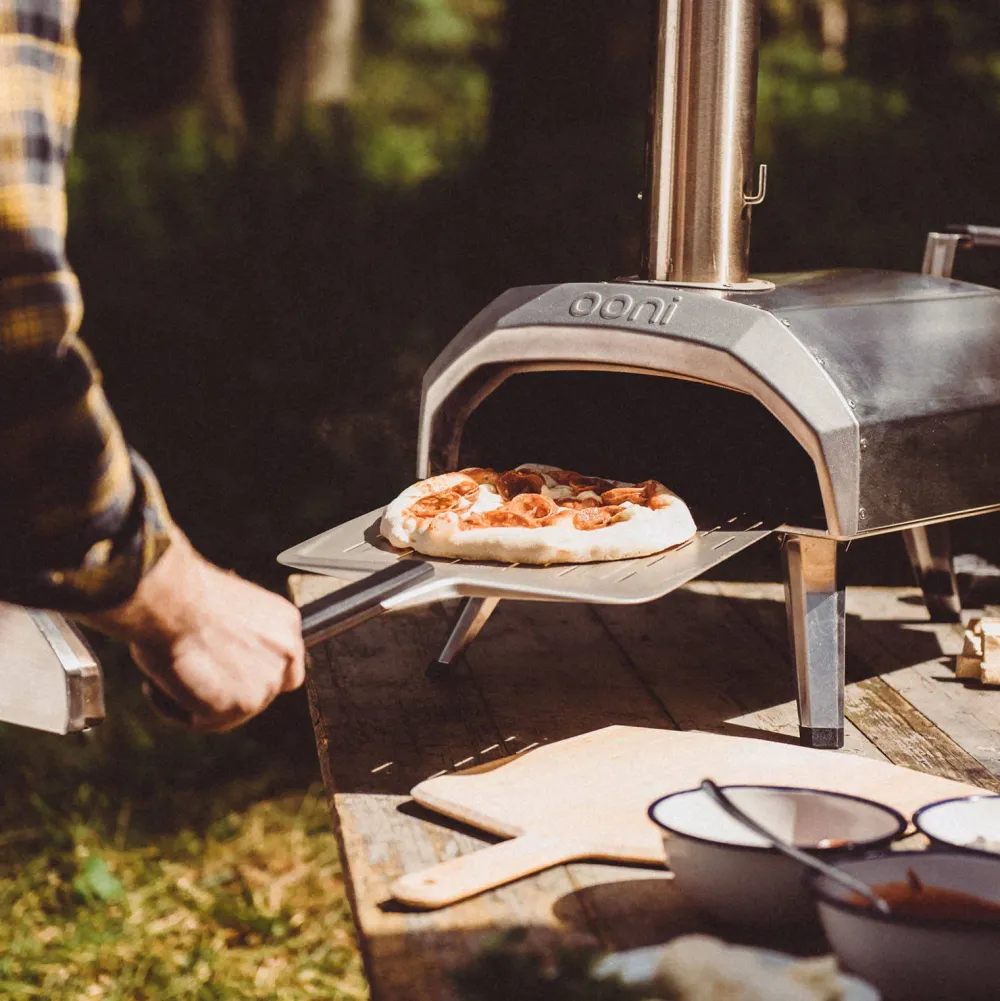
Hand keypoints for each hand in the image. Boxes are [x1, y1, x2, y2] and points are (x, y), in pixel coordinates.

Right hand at [89, 525, 304, 731]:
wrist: (170, 597)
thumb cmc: (186, 595)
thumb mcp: (235, 610)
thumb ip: (245, 639)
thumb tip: (230, 658)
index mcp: (287, 626)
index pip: (284, 668)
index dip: (252, 675)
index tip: (225, 673)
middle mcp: (286, 656)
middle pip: (259, 694)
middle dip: (224, 691)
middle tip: (189, 674)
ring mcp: (265, 684)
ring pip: (229, 713)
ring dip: (198, 701)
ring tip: (170, 673)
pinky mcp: (238, 706)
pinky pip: (200, 722)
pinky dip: (174, 708)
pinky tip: (161, 682)